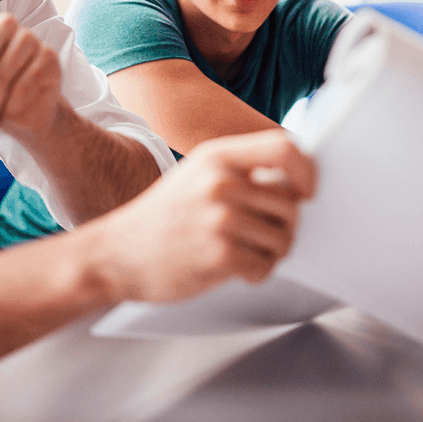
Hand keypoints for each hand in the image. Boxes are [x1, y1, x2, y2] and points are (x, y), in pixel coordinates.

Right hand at [90, 130, 316, 302]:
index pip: (285, 148)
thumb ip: (239, 173)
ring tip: (248, 253)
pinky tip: (238, 269)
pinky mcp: (220, 255)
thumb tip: (293, 182)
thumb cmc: (160, 218)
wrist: (115, 254)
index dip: (306, 170)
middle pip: (290, 202)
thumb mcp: (195, 176)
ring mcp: (220, 219)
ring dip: (273, 251)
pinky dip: (258, 272)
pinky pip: (266, 265)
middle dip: (285, 225)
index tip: (307, 191)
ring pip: (283, 237)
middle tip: (266, 237)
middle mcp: (220, 183)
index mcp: (216, 157)